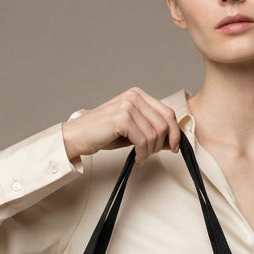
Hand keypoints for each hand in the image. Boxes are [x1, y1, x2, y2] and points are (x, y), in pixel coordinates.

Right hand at [61, 88, 180, 164]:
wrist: (78, 136)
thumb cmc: (103, 134)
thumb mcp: (133, 131)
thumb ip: (152, 132)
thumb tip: (173, 141)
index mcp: (138, 95)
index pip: (167, 113)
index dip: (175, 133)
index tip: (174, 147)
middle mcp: (134, 96)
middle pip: (164, 124)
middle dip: (161, 144)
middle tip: (150, 154)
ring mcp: (127, 106)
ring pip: (154, 134)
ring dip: (150, 151)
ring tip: (141, 156)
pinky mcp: (122, 118)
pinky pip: (143, 140)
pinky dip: (143, 153)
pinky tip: (137, 158)